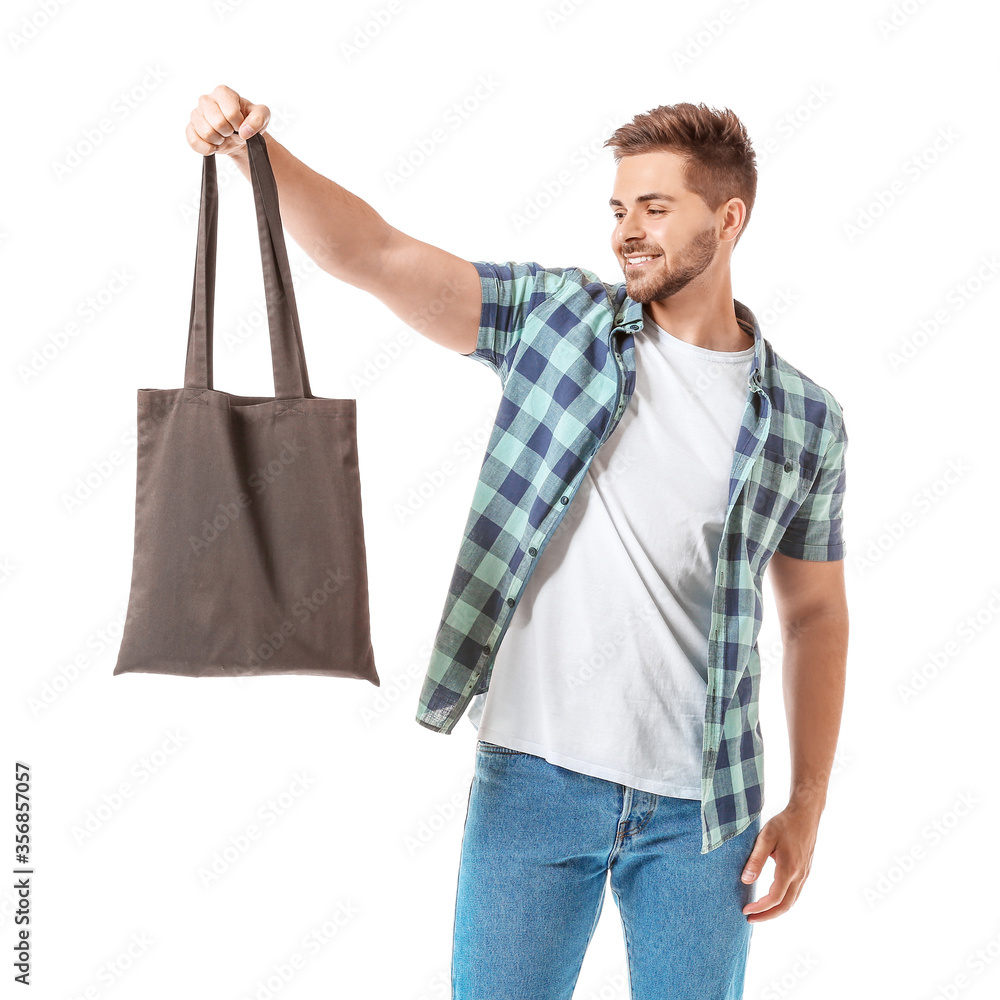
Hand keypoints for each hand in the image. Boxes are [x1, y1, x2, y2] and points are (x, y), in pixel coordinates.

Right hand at [186, 84, 270, 156]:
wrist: (239, 135)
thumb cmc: (248, 121)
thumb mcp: (262, 116)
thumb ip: (258, 119)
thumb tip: (245, 131)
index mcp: (223, 92)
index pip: (231, 114)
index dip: (239, 125)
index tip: (240, 125)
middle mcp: (207, 100)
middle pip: (218, 124)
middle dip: (229, 133)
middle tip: (231, 132)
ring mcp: (196, 113)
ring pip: (206, 133)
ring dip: (219, 141)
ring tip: (223, 136)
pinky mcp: (190, 128)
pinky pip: (193, 141)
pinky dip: (207, 149)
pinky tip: (214, 145)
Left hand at [739, 802, 821, 921]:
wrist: (806, 814)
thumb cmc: (784, 823)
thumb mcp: (766, 838)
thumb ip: (756, 859)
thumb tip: (746, 880)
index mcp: (789, 869)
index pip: (774, 898)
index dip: (759, 908)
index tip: (745, 910)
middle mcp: (799, 875)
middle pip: (785, 906)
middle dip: (767, 915)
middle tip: (750, 919)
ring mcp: (805, 874)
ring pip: (792, 901)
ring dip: (776, 910)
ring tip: (760, 913)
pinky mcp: (806, 870)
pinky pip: (796, 893)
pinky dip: (784, 901)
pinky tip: (774, 899)